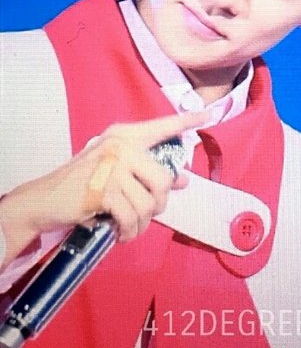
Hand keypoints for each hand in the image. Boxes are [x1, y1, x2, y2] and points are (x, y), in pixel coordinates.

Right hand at [0, 112, 206, 266]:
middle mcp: (120, 146)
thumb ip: (148, 172)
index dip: (185, 120)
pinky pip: (132, 217)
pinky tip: (121, 233)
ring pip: (149, 203)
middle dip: (158, 204)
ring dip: (141, 223)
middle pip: (163, 179)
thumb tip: (183, 179)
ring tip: (128, 226)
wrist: (46, 198)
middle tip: (144, 212)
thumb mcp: (117, 172)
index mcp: (125, 136)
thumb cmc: (84, 183)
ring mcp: (112, 167)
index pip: (161, 126)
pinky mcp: (103, 190)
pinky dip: (129, 232)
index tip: (207, 114)